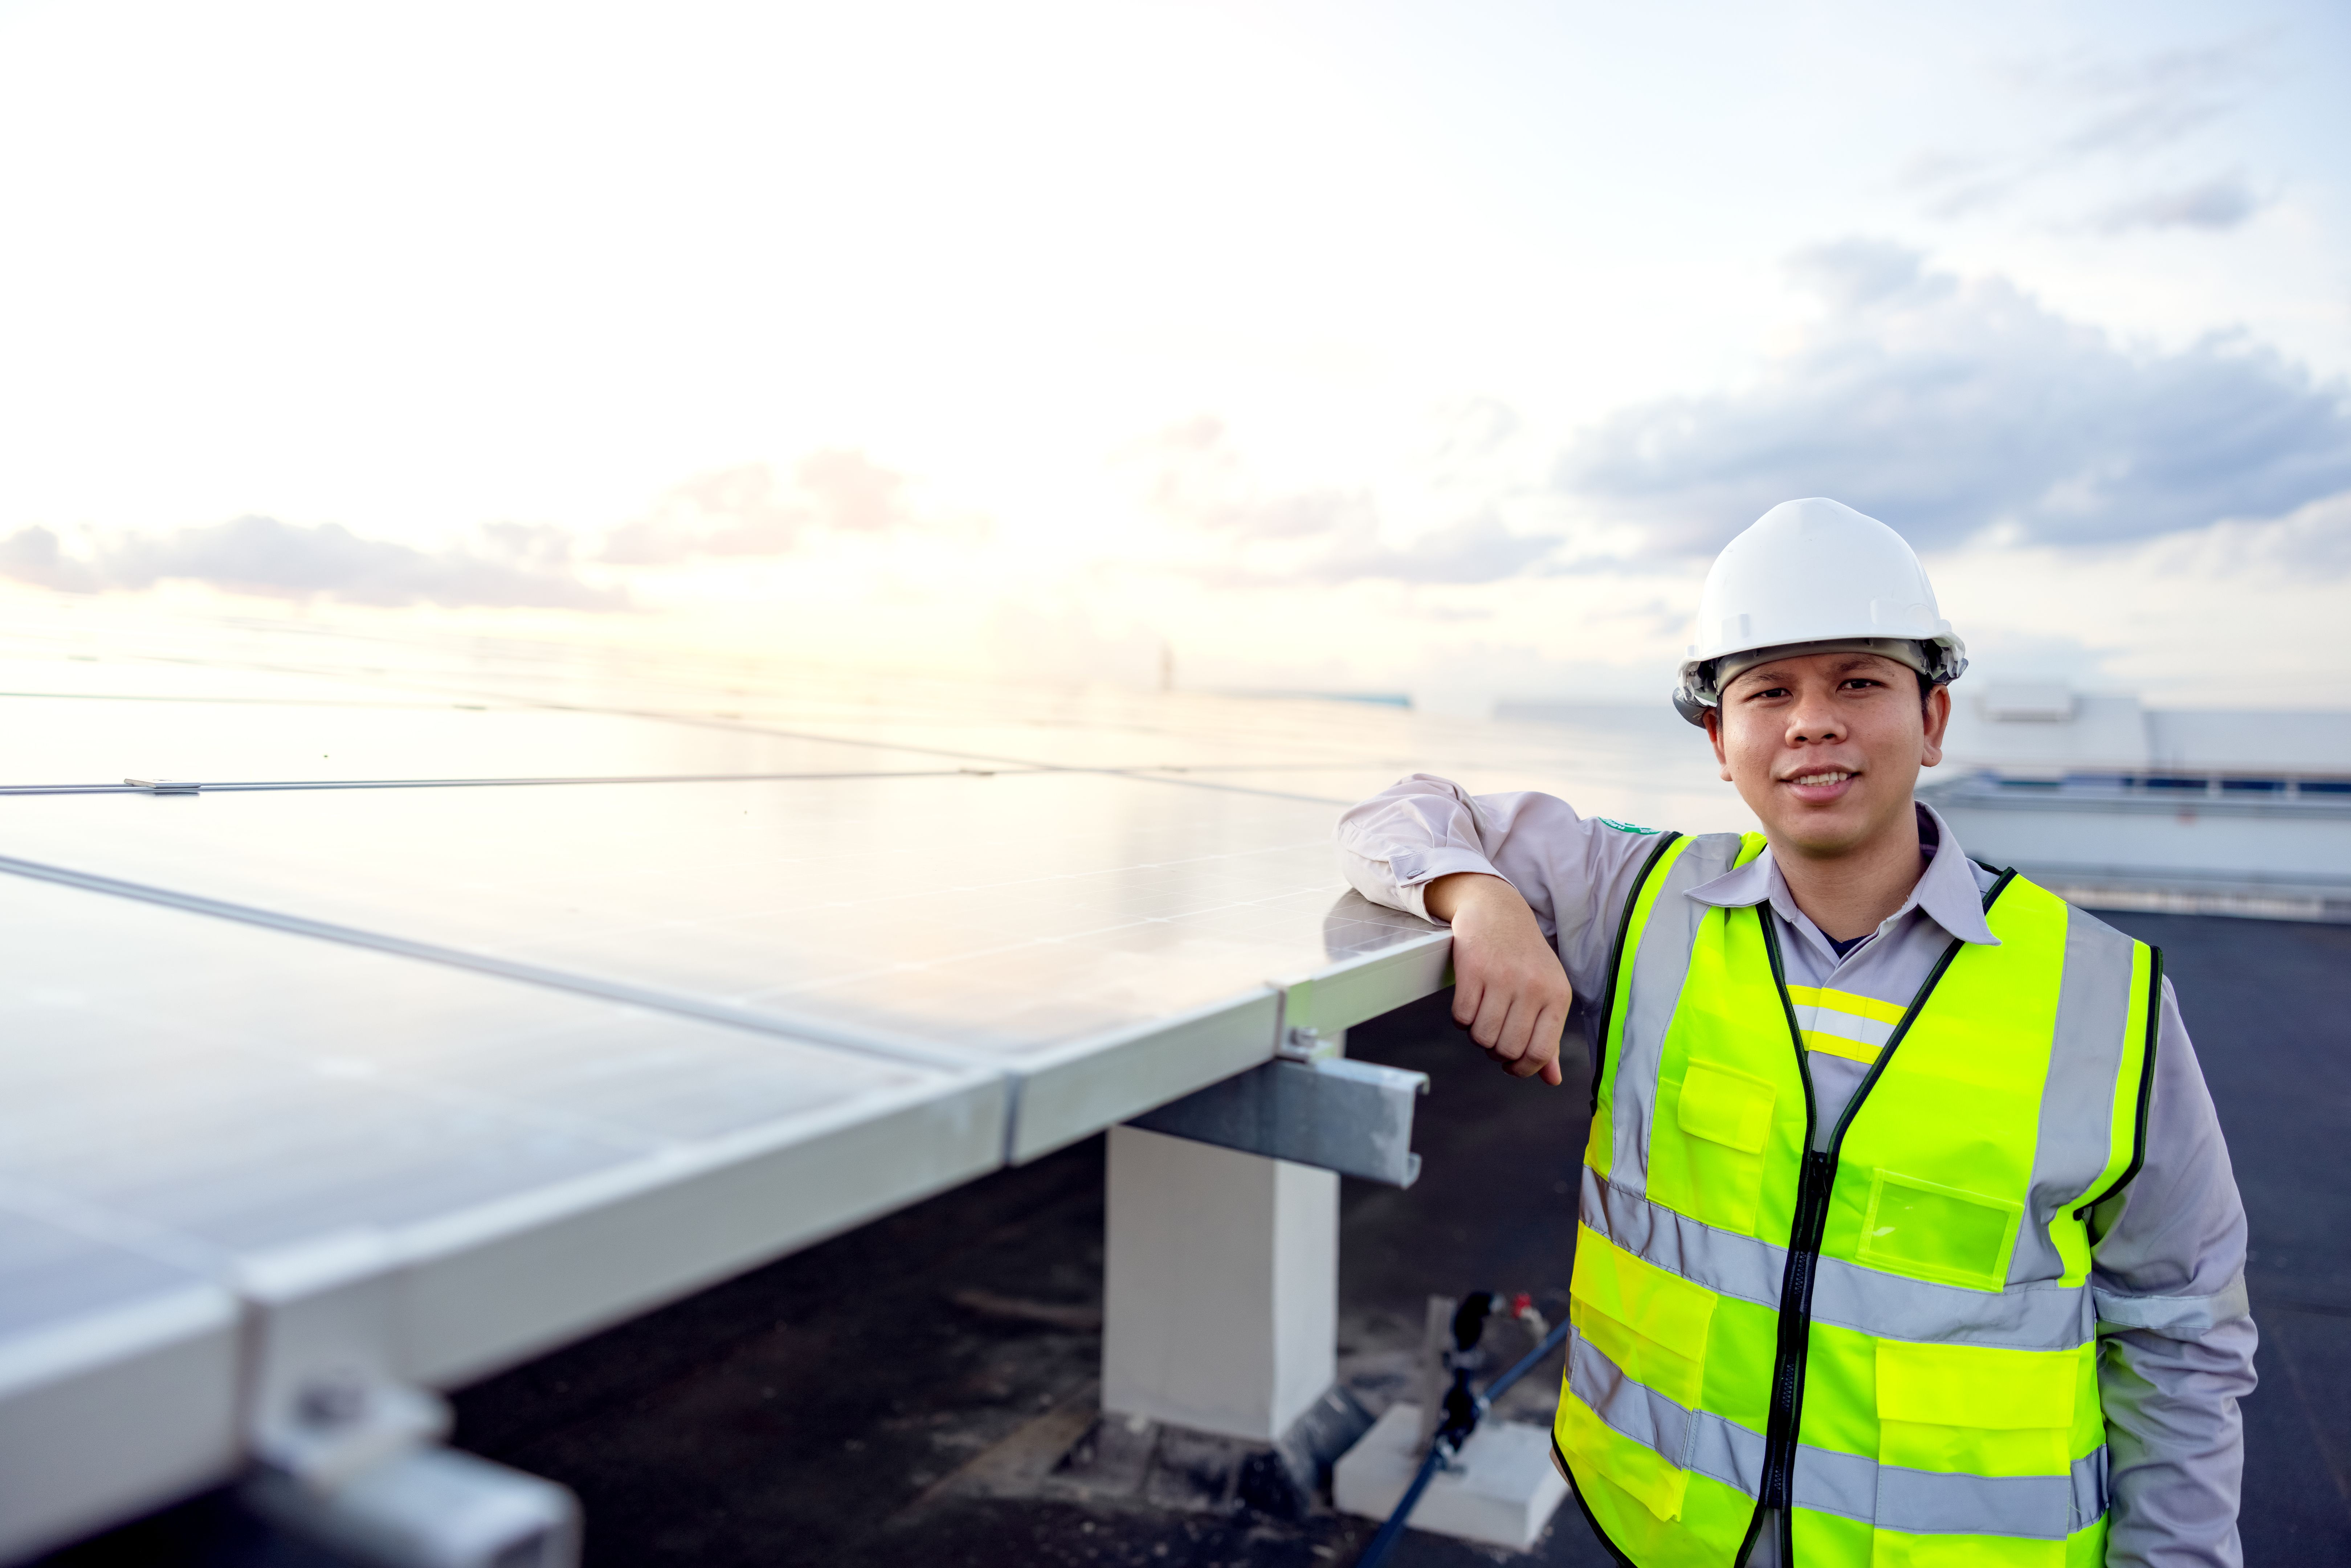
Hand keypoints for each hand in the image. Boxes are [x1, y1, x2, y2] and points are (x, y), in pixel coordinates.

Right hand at [1423, 873, 1572, 1086]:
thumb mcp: (1547, 992)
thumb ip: (1550, 1036)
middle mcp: (1532, 987)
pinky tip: (1469, 1002)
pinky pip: (1461, 1016)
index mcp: (1557, 996)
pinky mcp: (1473, 968)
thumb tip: (1551, 1079)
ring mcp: (1502, 977)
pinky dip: (1461, 1018)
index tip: (1510, 1064)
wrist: (1497, 909)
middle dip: (1495, 1050)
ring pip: (1482, 1036)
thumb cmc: (1524, 956)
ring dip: (1477, 1034)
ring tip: (1482, 1015)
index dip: (1521, 1068)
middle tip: (1493, 1033)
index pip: (1539, 1053)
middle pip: (1507, 1049)